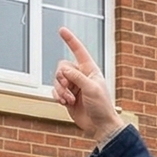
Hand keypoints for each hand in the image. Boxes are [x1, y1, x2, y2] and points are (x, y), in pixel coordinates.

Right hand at [51, 26, 124, 143]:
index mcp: (90, 70)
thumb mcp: (91, 89)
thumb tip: (64, 70)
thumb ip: (77, 77)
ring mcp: (74, 87)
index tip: (61, 30)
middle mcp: (81, 76)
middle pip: (62, 67)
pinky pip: (55, 91)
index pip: (79, 51)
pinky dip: (57, 96)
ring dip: (60, 90)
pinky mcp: (67, 97)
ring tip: (68, 100)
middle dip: (61, 78)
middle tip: (68, 89)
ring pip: (57, 80)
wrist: (100, 126)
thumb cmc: (101, 106)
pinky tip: (64, 103)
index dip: (70, 40)